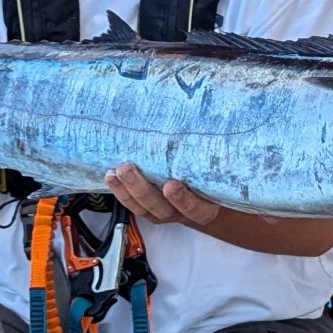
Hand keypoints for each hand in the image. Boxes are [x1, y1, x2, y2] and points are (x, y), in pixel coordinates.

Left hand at [106, 162, 222, 228]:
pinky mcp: (148, 208)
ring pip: (143, 208)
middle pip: (162, 209)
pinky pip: (133, 205)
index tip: (172, 185)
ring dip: (126, 190)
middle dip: (142, 189)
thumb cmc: (212, 174)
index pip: (197, 209)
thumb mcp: (218, 168)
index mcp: (206, 207)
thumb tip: (221, 119)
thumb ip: (216, 154)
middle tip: (128, 169)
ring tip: (115, 171)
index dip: (184, 200)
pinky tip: (111, 175)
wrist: (207, 191)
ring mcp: (164, 212)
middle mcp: (183, 213)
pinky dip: (121, 191)